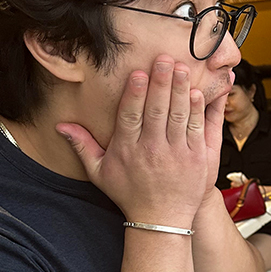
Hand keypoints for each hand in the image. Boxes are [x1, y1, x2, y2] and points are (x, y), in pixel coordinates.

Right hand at [57, 56, 209, 226]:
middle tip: (166, 59)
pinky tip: (199, 93)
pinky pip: (199, 129)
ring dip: (182, 90)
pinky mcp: (199, 157)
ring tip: (183, 68)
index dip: (135, 94)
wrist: (162, 220)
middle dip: (162, 82)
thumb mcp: (100, 172)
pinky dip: (199, 110)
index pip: (131, 116)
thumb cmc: (130, 193)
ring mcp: (178, 153)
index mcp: (128, 150)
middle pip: (157, 110)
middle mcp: (153, 149)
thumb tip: (62, 126)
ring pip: (180, 115)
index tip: (138, 73)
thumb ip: (83, 146)